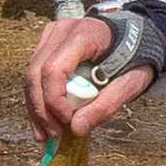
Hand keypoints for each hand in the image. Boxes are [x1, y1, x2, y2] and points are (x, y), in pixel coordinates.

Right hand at [23, 13, 148, 139]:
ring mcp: (52, 36)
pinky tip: (44, 122)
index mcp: (85, 34)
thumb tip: (76, 128)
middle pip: (36, 72)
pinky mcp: (47, 45)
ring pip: (31, 75)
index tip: (66, 121)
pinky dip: (39, 100)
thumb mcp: (131, 83)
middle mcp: (62, 31)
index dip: (54, 98)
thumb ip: (106, 105)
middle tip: (53, 135)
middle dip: (41, 109)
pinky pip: (35, 75)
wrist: (135, 37)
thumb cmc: (135, 58)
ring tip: (45, 135)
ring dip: (36, 108)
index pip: (54, 68)